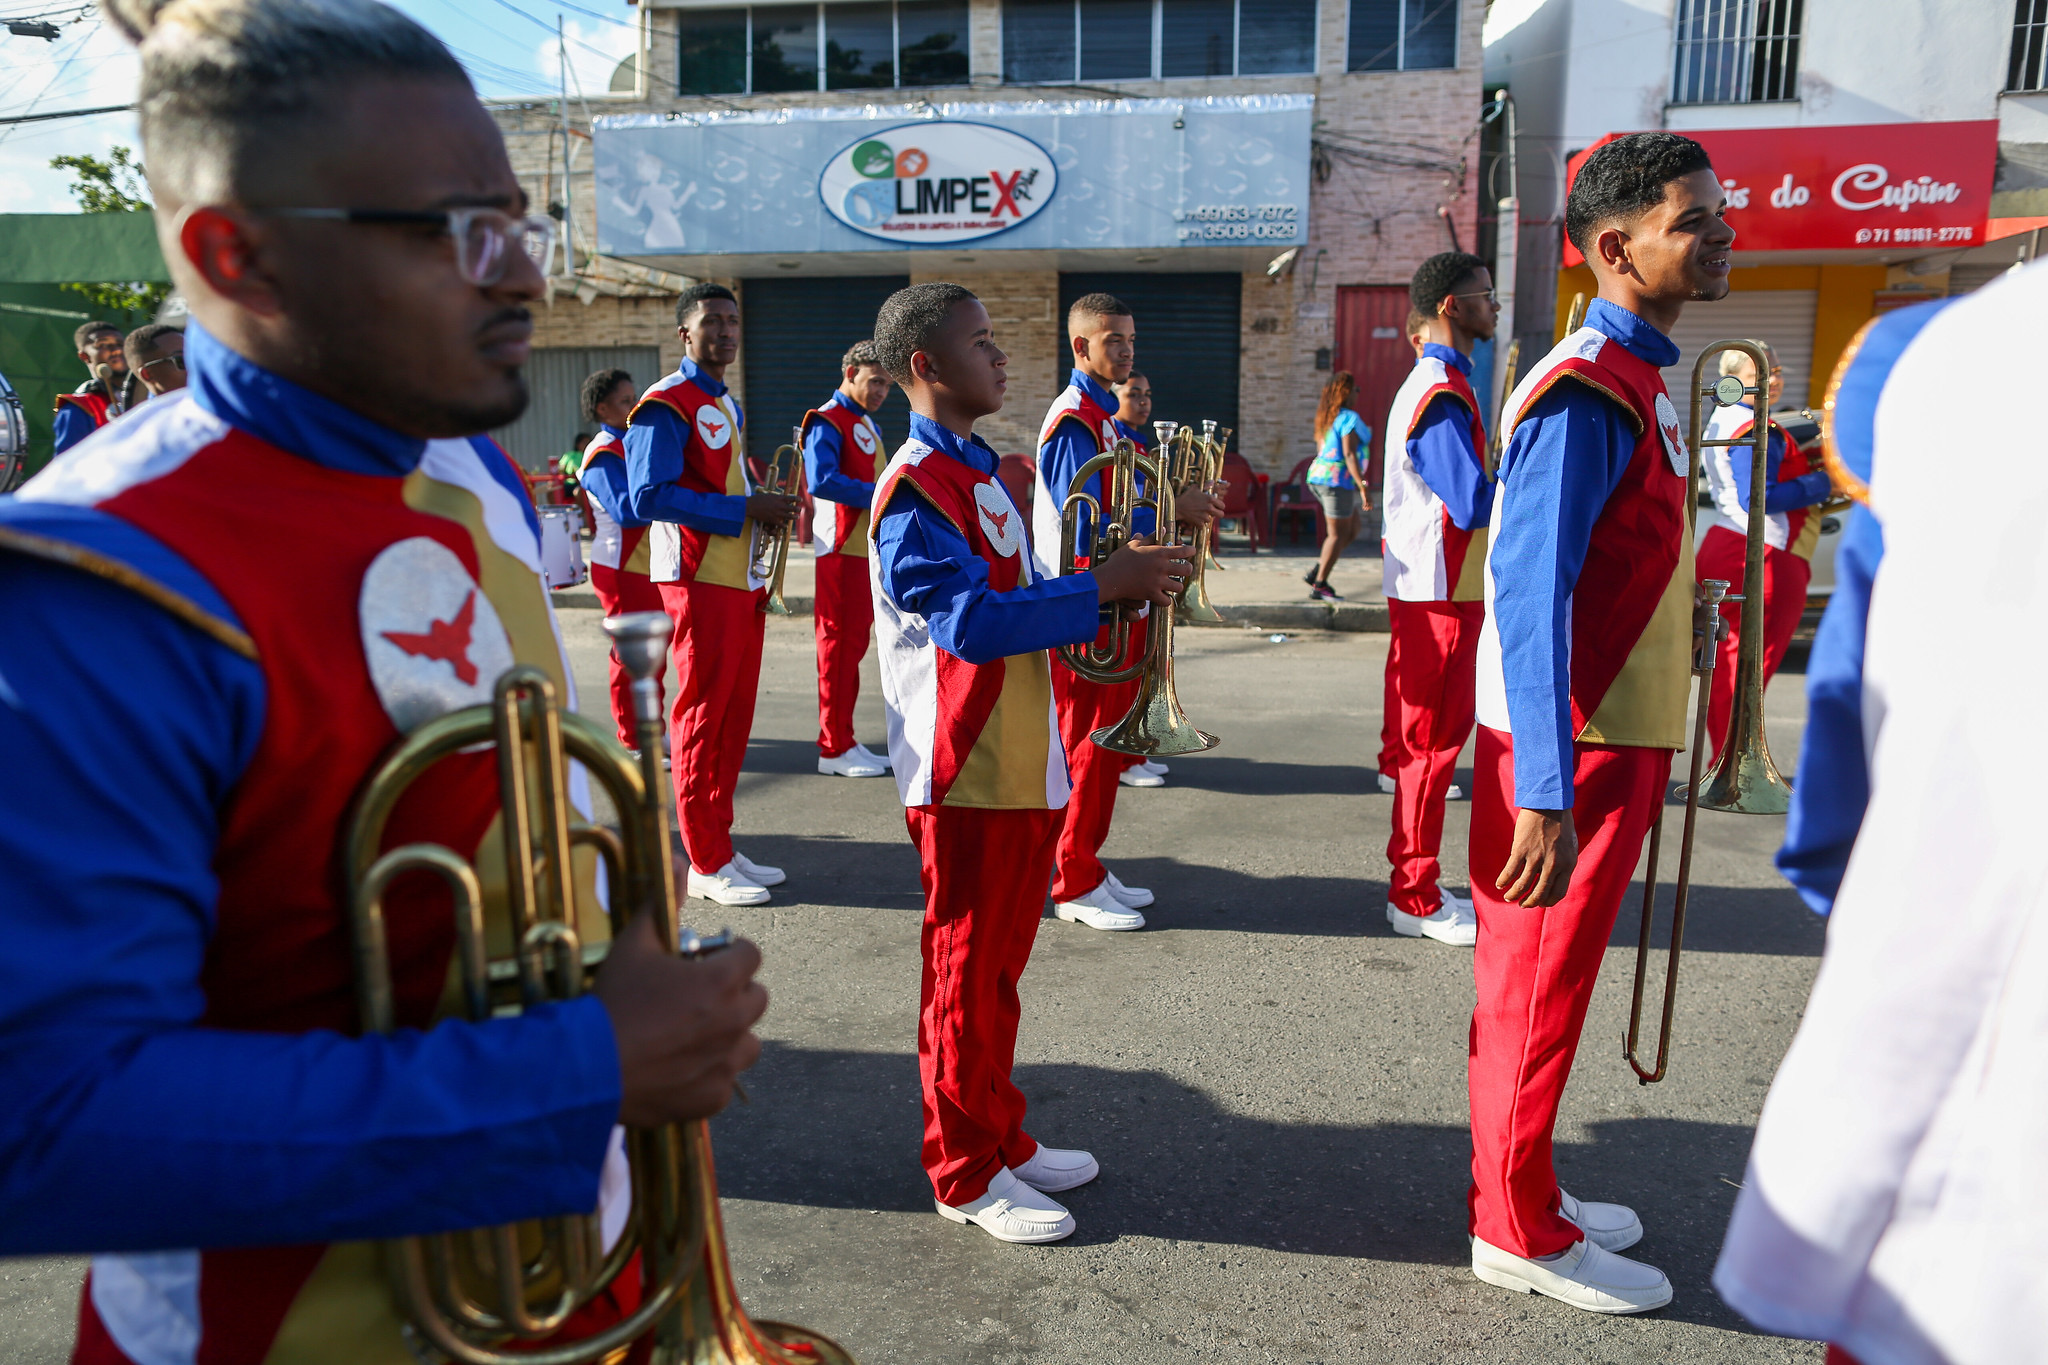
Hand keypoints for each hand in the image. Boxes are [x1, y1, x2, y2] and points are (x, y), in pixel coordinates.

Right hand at [594, 909, 766, 1126]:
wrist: (586, 1069)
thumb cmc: (613, 1002)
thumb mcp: (635, 944)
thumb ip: (663, 903)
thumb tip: (680, 861)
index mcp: (722, 982)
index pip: (752, 954)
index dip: (731, 953)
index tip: (709, 959)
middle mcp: (734, 1021)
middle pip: (757, 997)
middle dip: (734, 992)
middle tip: (698, 996)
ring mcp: (726, 1062)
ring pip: (748, 1042)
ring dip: (730, 1035)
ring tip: (693, 1033)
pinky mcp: (713, 1097)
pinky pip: (726, 1081)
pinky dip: (711, 1074)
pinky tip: (680, 1068)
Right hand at [746, 492, 798, 525]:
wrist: (751, 506)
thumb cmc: (758, 499)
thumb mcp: (769, 495)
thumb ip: (776, 497)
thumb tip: (781, 496)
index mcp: (778, 498)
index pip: (791, 498)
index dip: (797, 499)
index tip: (800, 499)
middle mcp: (779, 505)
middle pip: (792, 507)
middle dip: (797, 509)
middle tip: (800, 509)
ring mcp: (777, 513)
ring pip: (789, 516)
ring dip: (794, 517)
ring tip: (797, 517)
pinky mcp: (773, 520)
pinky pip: (781, 524)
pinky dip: (784, 525)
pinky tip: (786, 526)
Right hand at [1090, 535, 1193, 608]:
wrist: (1110, 577)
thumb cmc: (1120, 559)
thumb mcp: (1134, 545)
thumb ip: (1150, 537)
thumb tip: (1163, 530)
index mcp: (1159, 552)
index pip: (1183, 550)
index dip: (1190, 550)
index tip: (1191, 551)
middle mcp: (1162, 567)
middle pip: (1186, 570)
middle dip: (1187, 569)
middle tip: (1184, 570)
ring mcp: (1158, 581)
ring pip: (1179, 587)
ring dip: (1176, 586)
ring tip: (1173, 585)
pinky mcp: (1152, 594)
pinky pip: (1167, 601)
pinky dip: (1165, 600)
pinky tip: (1162, 597)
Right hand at [1173, 487, 1224, 531]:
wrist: (1177, 507)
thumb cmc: (1186, 496)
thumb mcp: (1195, 488)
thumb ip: (1205, 485)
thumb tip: (1212, 482)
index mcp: (1210, 499)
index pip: (1222, 505)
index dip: (1220, 506)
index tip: (1217, 506)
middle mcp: (1209, 508)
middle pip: (1221, 514)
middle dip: (1218, 513)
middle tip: (1213, 513)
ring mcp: (1205, 516)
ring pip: (1211, 520)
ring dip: (1207, 518)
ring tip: (1200, 514)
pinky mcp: (1199, 523)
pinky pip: (1203, 525)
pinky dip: (1200, 524)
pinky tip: (1195, 519)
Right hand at [1495, 808, 1576, 906]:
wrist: (1549, 804)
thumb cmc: (1561, 824)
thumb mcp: (1570, 847)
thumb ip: (1564, 863)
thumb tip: (1555, 877)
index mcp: (1568, 865)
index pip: (1558, 893)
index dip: (1547, 902)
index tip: (1540, 903)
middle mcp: (1553, 864)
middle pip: (1540, 893)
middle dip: (1530, 903)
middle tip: (1523, 905)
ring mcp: (1536, 857)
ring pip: (1523, 885)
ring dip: (1514, 895)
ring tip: (1508, 898)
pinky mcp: (1521, 850)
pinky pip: (1511, 871)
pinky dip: (1504, 880)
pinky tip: (1499, 884)